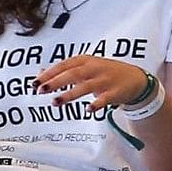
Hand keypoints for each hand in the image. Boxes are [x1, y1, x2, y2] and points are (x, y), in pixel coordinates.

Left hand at [33, 55, 150, 112]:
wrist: (136, 79)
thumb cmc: (106, 72)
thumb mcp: (86, 67)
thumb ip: (64, 70)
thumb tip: (40, 73)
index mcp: (86, 60)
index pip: (64, 65)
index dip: (49, 73)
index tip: (35, 82)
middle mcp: (95, 68)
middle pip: (72, 74)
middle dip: (55, 82)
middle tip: (41, 90)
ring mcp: (105, 80)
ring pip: (85, 86)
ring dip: (69, 94)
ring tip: (55, 102)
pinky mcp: (115, 92)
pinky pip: (104, 98)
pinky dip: (96, 104)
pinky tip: (88, 109)